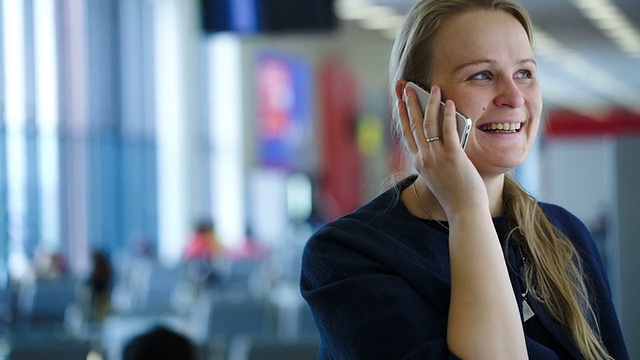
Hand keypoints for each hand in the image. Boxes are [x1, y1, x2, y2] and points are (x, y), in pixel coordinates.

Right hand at [398, 84, 487, 214]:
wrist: (464, 211)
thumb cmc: (455, 194)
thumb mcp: (438, 175)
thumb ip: (436, 157)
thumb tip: (443, 133)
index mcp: (418, 162)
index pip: (406, 133)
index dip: (402, 114)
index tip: (399, 100)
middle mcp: (423, 158)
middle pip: (413, 124)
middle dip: (409, 102)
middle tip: (407, 86)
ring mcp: (436, 157)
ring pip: (428, 124)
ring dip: (429, 103)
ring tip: (432, 88)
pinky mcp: (453, 156)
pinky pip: (448, 130)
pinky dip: (448, 114)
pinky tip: (450, 102)